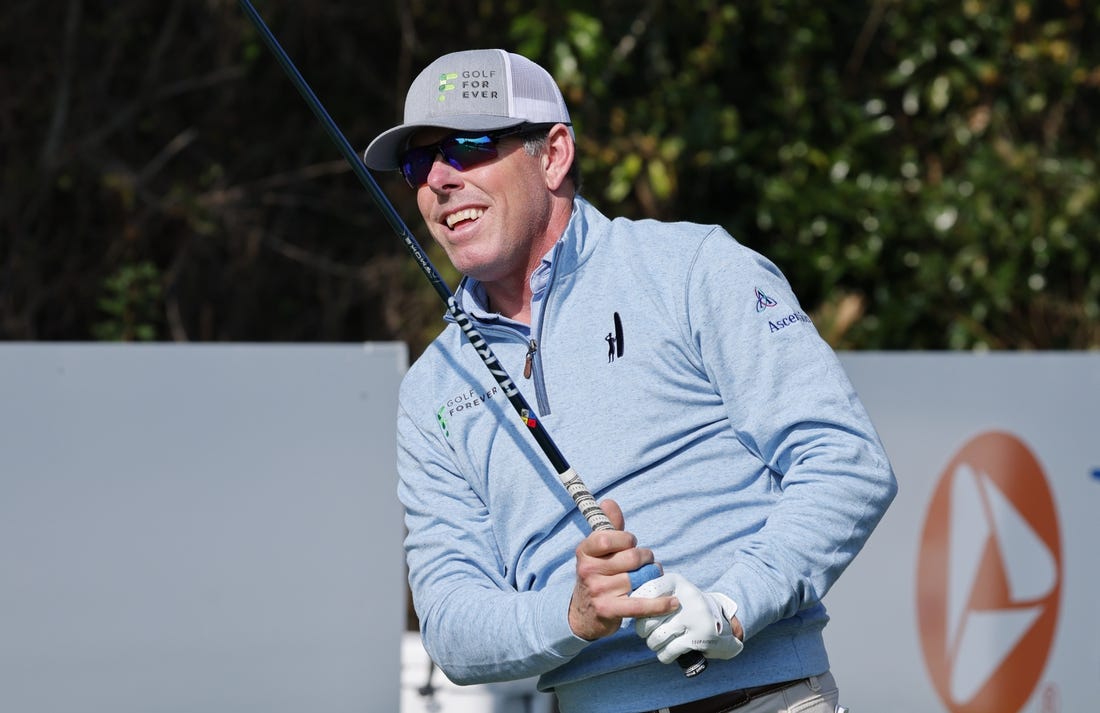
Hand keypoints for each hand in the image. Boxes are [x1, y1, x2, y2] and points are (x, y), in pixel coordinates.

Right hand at [568, 500, 677, 640]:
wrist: (583, 613)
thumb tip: (609, 502)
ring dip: (651, 576)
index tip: (630, 543)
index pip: (609, 537)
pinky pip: (640, 605)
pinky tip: (672, 602)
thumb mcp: (598, 551)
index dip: (626, 539)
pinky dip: (659, 604)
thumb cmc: (598, 574)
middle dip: (645, 558)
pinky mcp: (609, 610)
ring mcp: (598, 591)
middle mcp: (588, 570)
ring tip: (649, 577)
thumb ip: (608, 527)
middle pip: (631, 558)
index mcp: (584, 551)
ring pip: (639, 578)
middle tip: (645, 562)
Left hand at [630, 573, 743, 663]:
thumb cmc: (686, 607)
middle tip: (646, 631)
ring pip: (655, 637)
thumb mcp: (672, 591)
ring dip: (652, 644)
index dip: (635, 605)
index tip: (636, 611)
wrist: (722, 623)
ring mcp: (694, 617)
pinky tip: (667, 651)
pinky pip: (667, 651)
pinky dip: (663, 655)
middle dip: (642, 629)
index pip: (644, 592)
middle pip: (647, 618)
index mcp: (676, 581)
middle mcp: (686, 596)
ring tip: (656, 641)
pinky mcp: (699, 638)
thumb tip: (621, 604)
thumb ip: (649, 593)